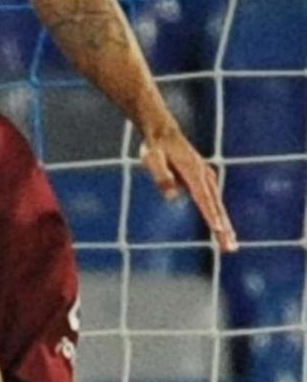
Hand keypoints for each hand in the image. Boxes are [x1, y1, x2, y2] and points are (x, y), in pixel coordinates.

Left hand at [141, 124, 237, 253]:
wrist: (162, 133)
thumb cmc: (155, 148)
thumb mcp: (151, 159)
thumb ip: (161, 177)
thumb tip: (172, 196)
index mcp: (193, 173)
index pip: (204, 199)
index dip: (211, 215)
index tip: (219, 230)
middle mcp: (204, 176)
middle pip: (215, 206)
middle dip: (224, 228)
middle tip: (230, 248)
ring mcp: (206, 178)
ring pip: (217, 206)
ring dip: (225, 225)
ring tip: (230, 245)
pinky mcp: (204, 181)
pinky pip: (213, 202)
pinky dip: (219, 216)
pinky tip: (222, 230)